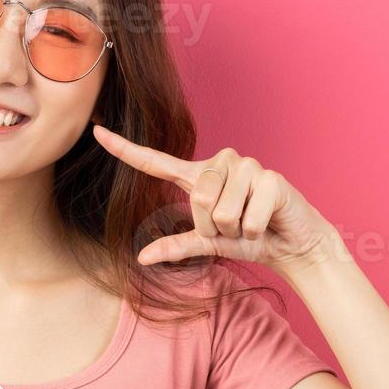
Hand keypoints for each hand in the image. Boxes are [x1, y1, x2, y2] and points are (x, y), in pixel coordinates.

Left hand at [92, 123, 338, 274]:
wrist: (292, 244)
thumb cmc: (249, 239)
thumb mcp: (208, 244)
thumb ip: (177, 246)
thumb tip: (141, 257)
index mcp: (198, 177)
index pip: (156, 161)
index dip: (125, 149)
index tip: (96, 131)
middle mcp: (221, 163)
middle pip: (196, 199)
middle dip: (213, 227)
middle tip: (233, 228)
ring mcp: (247, 166)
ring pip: (220, 209)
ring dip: (235, 230)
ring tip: (251, 223)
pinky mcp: (270, 178)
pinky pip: (247, 218)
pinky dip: (255, 231)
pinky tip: (268, 222)